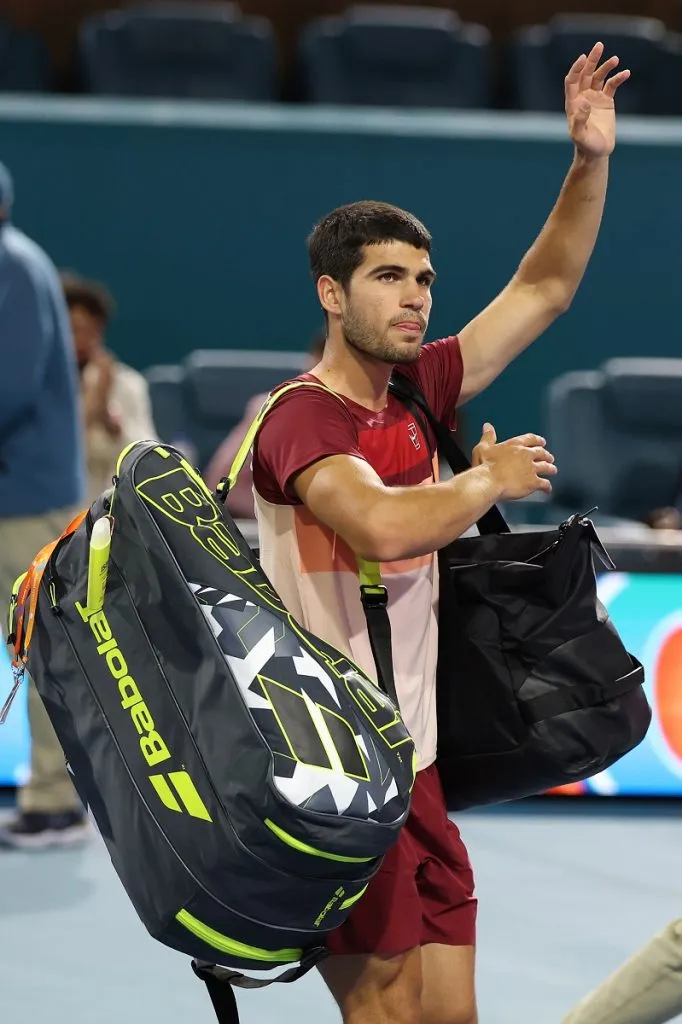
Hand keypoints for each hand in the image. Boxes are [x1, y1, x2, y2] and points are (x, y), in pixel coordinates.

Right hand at [472, 423, 556, 499]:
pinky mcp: (533, 482)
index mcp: (515, 445)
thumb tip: (487, 426)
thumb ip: (488, 436)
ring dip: (551, 469)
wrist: (488, 482)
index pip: (531, 439)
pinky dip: (547, 487)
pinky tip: (547, 489)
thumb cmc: (485, 467)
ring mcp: (531, 469)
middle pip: (541, 453)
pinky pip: (545, 484)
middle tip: (549, 457)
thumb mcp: (483, 448)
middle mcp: (526, 455)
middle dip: (547, 455)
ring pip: (546, 467)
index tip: (542, 442)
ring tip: (552, 470)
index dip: (538, 440)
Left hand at [565, 42, 629, 158]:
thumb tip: (584, 102)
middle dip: (592, 60)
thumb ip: (580, 119)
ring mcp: (594, 98)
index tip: (583, 57)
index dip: (576, 68)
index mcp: (573, 103)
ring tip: (616, 59)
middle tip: (599, 46)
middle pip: (585, 74)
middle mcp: (582, 97)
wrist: (597, 152)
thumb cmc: (585, 145)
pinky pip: (612, 85)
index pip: (572, 80)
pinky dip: (618, 78)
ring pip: (599, 77)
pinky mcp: (606, 101)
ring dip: (606, 67)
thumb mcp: (579, 135)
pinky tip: (626, 73)